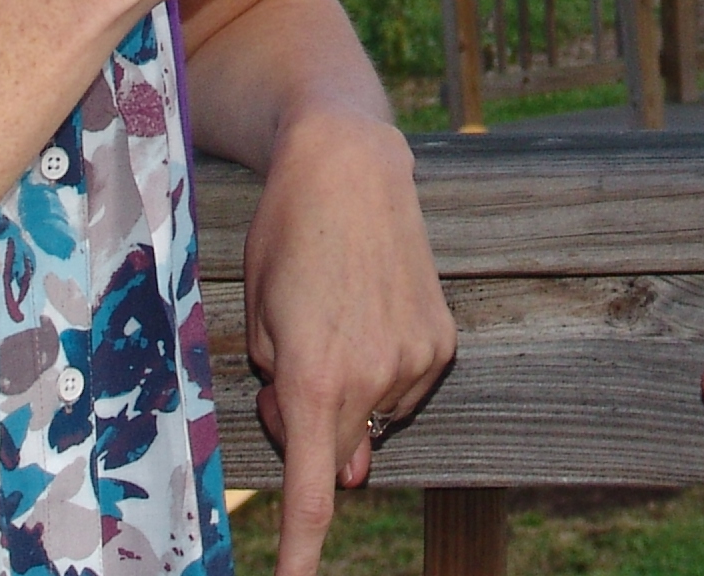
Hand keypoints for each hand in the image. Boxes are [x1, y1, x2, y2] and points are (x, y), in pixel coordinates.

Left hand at [243, 113, 457, 575]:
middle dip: (308, 433)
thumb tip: (343, 470)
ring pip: (370, 420)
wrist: (349, 166)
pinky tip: (368, 314)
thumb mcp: (260, 320)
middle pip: (335, 456)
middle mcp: (372, 378)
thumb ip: (287, 399)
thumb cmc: (286, 238)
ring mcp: (415, 361)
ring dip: (346, 395)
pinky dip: (381, 372)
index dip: (302, 550)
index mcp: (314, 378)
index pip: (311, 493)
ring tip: (333, 313)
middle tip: (289, 357)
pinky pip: (403, 389)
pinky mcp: (442, 342)